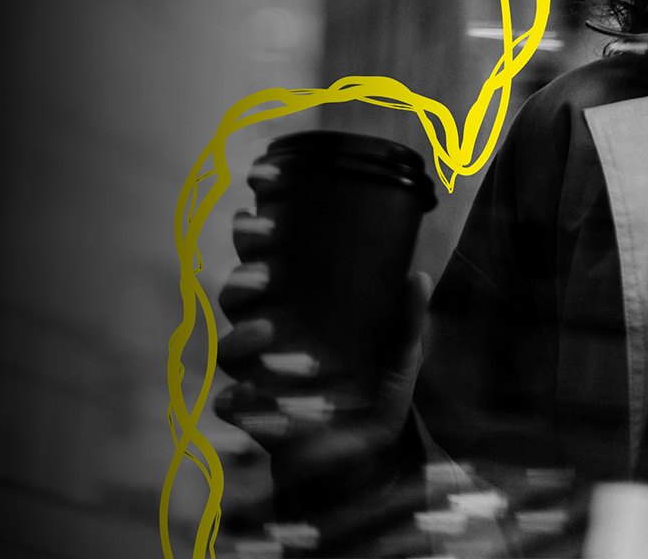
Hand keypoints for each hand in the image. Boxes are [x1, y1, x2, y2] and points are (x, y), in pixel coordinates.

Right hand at [214, 205, 431, 505]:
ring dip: (239, 335)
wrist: (365, 456)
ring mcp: (260, 371)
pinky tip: (246, 397)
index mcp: (303, 301)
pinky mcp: (254, 413)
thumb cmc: (378, 389)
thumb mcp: (402, 354)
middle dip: (243, 275)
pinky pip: (230, 402)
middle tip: (265, 274)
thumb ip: (408, 320)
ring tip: (266, 333)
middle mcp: (274, 327)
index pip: (270, 255)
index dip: (257, 224)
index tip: (259, 190)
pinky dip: (235, 400)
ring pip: (229, 343)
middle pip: (238, 290)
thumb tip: (418, 277)